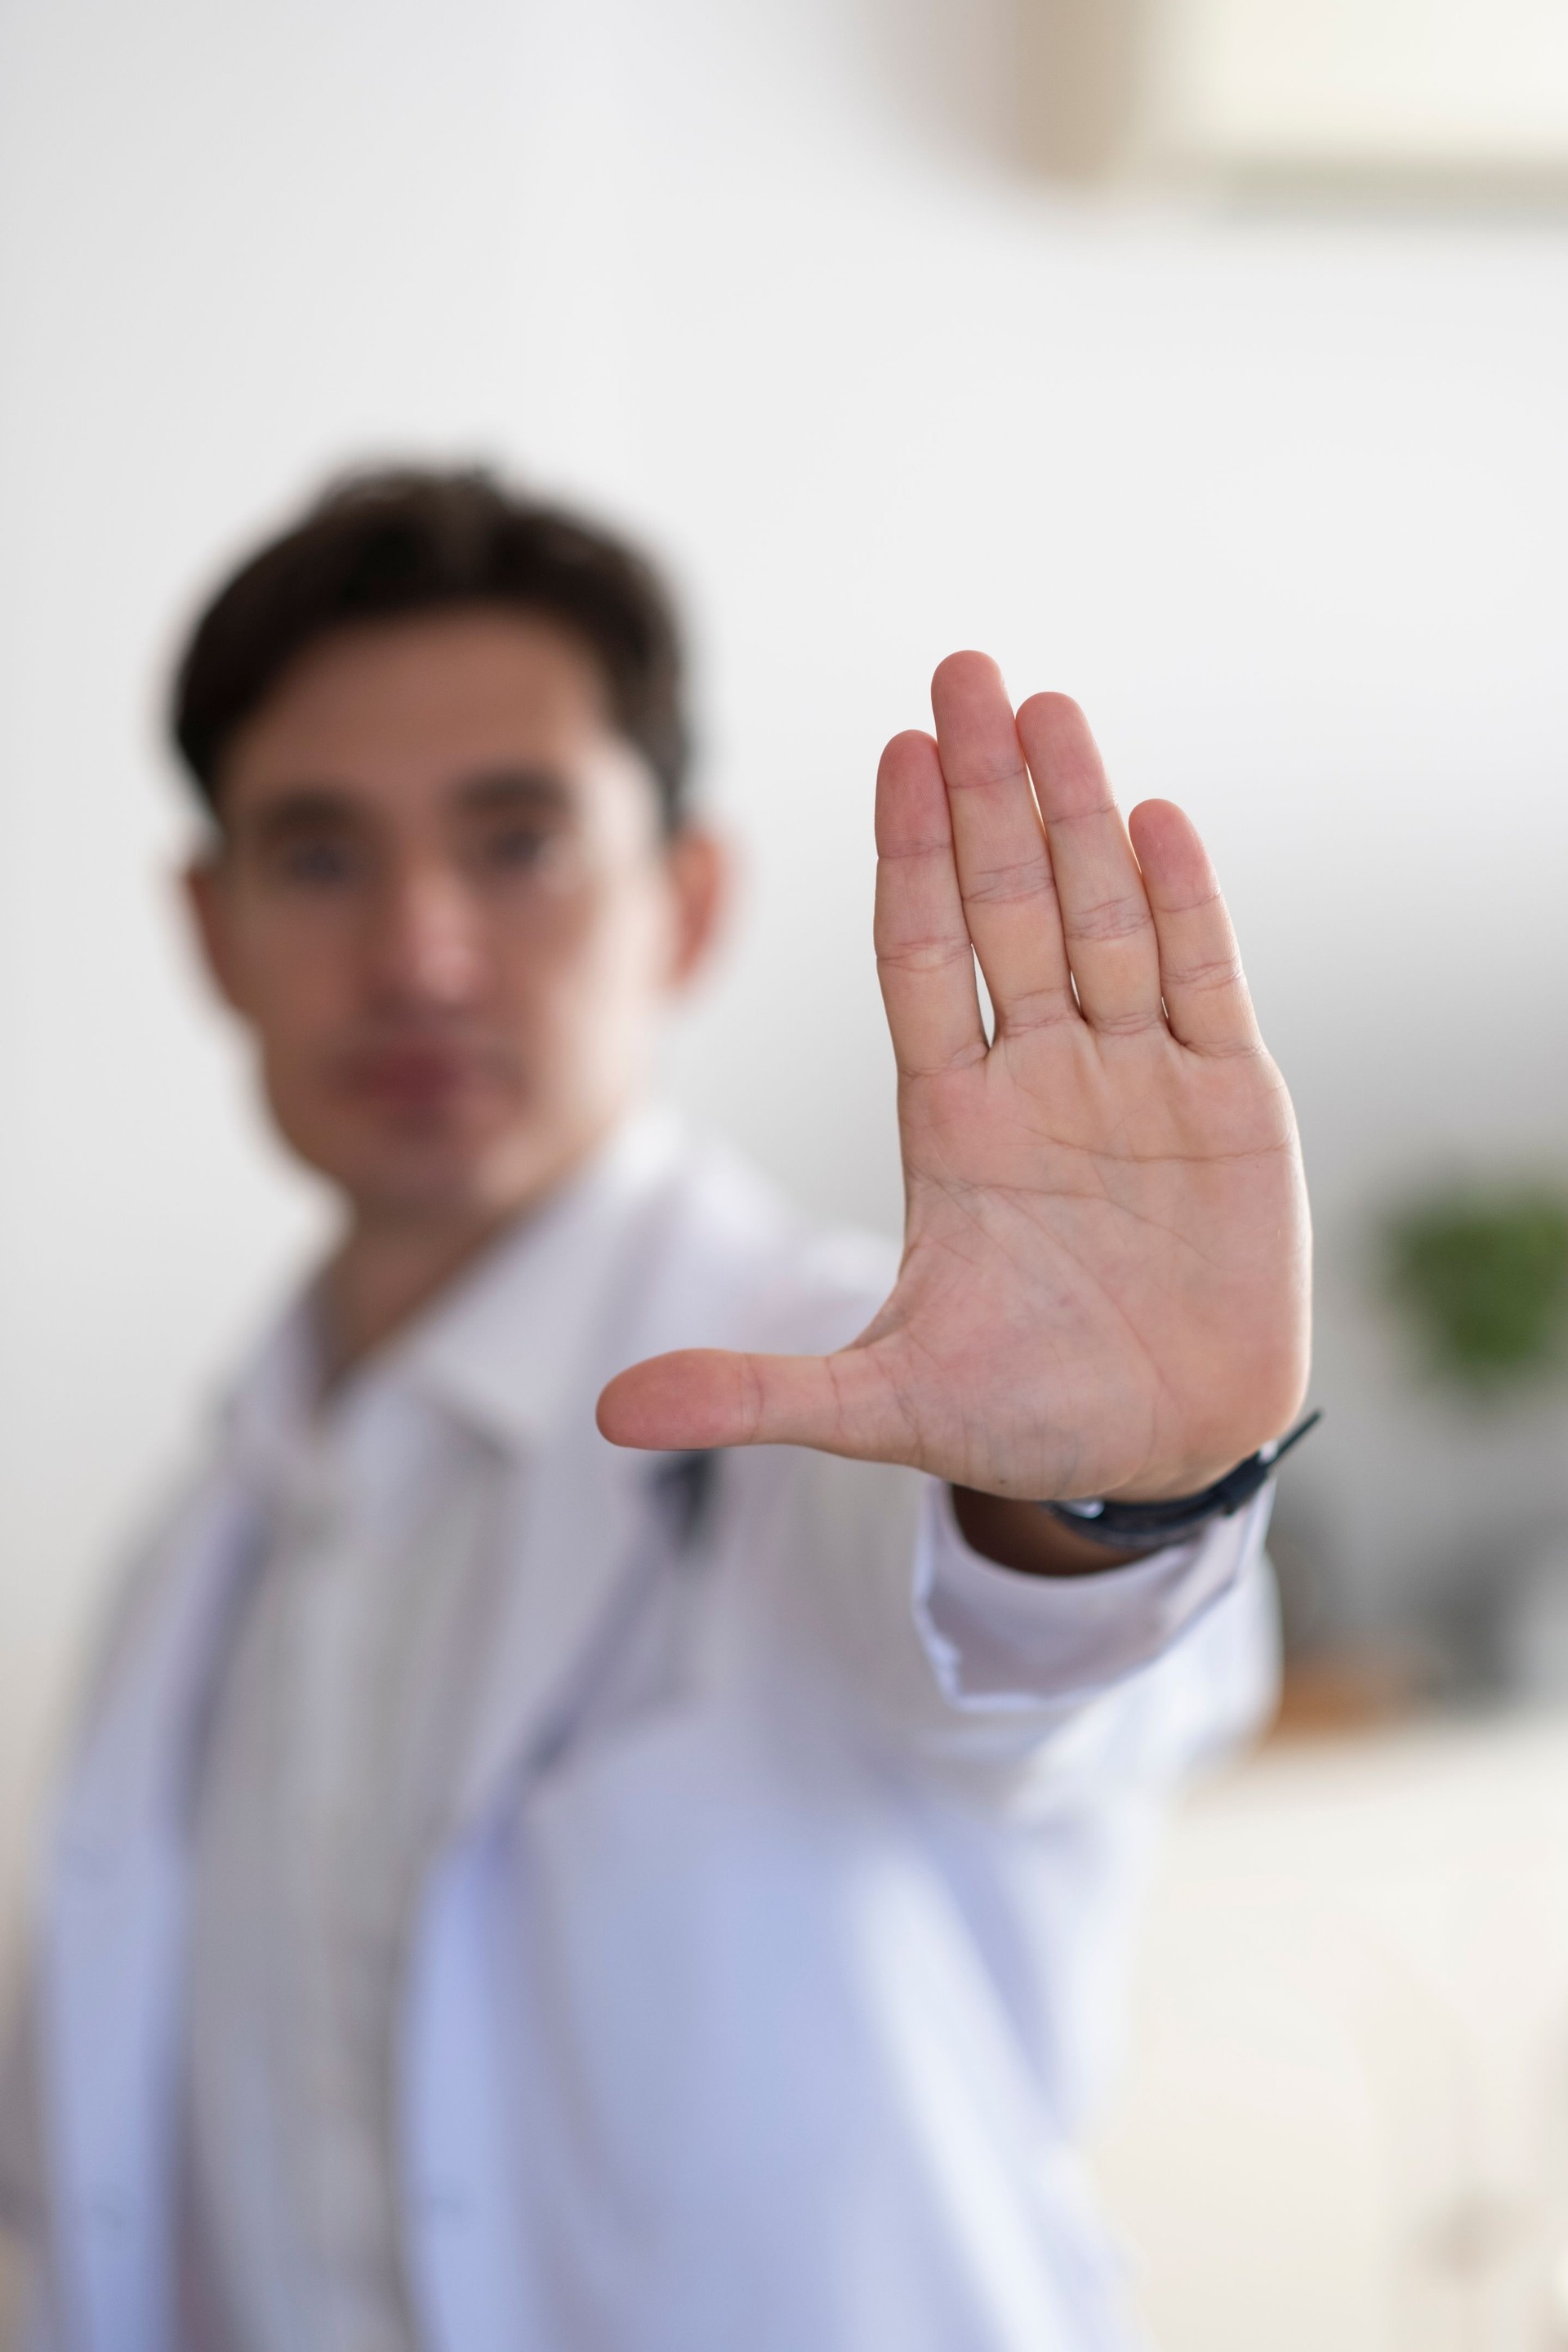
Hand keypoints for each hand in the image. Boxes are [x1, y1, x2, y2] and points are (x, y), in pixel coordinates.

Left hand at [599, 653, 1310, 1503]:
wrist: (1158, 1458)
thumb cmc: (1022, 1420)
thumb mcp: (882, 1404)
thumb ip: (757, 1393)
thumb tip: (610, 1418)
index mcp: (953, 1124)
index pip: (920, 957)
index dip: (910, 858)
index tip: (895, 753)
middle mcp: (1040, 1079)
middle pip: (1008, 908)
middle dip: (986, 795)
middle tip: (963, 671)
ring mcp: (1136, 1083)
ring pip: (1103, 920)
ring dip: (1079, 816)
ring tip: (1049, 710)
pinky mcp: (1231, 1108)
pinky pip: (1204, 983)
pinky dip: (1185, 904)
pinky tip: (1153, 819)